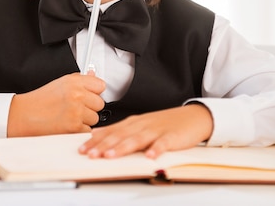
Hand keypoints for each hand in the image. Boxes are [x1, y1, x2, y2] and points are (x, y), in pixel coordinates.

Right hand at [7, 72, 105, 136]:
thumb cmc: (39, 100)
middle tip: (75, 108)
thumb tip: (94, 75)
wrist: (24, 115)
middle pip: (100, 103)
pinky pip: (88, 130)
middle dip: (90, 107)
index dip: (94, 92)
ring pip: (95, 118)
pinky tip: (67, 124)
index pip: (101, 85)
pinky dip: (79, 130)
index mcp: (74, 81)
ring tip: (70, 116)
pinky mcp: (74, 127)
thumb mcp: (60, 83)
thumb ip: (80, 80)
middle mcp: (77, 94)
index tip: (88, 95)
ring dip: (85, 120)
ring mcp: (77, 111)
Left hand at [78, 103, 213, 158]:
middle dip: (104, 145)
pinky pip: (163, 143)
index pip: (110, 132)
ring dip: (123, 147)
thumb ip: (118, 130)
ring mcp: (156, 130)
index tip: (82, 150)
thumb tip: (96, 134)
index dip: (95, 141)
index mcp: (133, 123)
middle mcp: (142, 125)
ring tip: (111, 156)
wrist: (192, 117)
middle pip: (120, 136)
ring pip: (137, 139)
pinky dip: (157, 149)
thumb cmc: (164, 123)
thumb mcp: (138, 124)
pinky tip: (150, 156)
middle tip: (90, 154)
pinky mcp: (172, 137)